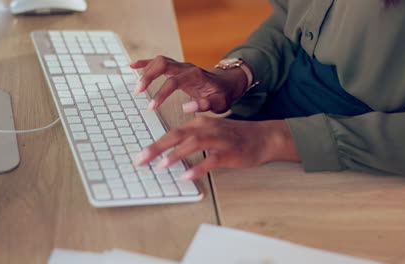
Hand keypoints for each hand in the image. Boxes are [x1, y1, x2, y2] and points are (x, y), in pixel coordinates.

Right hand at [130, 56, 248, 113]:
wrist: (228, 82)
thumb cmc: (223, 94)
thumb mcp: (220, 102)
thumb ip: (206, 104)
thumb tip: (186, 107)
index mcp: (196, 76)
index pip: (173, 82)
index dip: (161, 93)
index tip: (151, 107)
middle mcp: (186, 67)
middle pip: (163, 64)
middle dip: (148, 77)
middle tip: (137, 92)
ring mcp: (180, 66)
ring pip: (159, 61)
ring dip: (145, 71)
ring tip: (136, 86)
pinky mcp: (176, 67)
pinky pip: (158, 61)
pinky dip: (145, 63)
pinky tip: (132, 66)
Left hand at [132, 116, 300, 180]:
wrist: (264, 137)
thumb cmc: (235, 137)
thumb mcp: (211, 132)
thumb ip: (191, 138)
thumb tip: (169, 151)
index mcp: (200, 122)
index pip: (172, 132)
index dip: (154, 144)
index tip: (140, 156)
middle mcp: (207, 128)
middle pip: (177, 135)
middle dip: (157, 147)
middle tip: (140, 159)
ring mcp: (219, 139)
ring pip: (193, 144)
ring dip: (175, 155)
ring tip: (160, 166)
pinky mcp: (230, 152)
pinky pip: (212, 160)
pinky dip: (198, 167)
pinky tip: (187, 175)